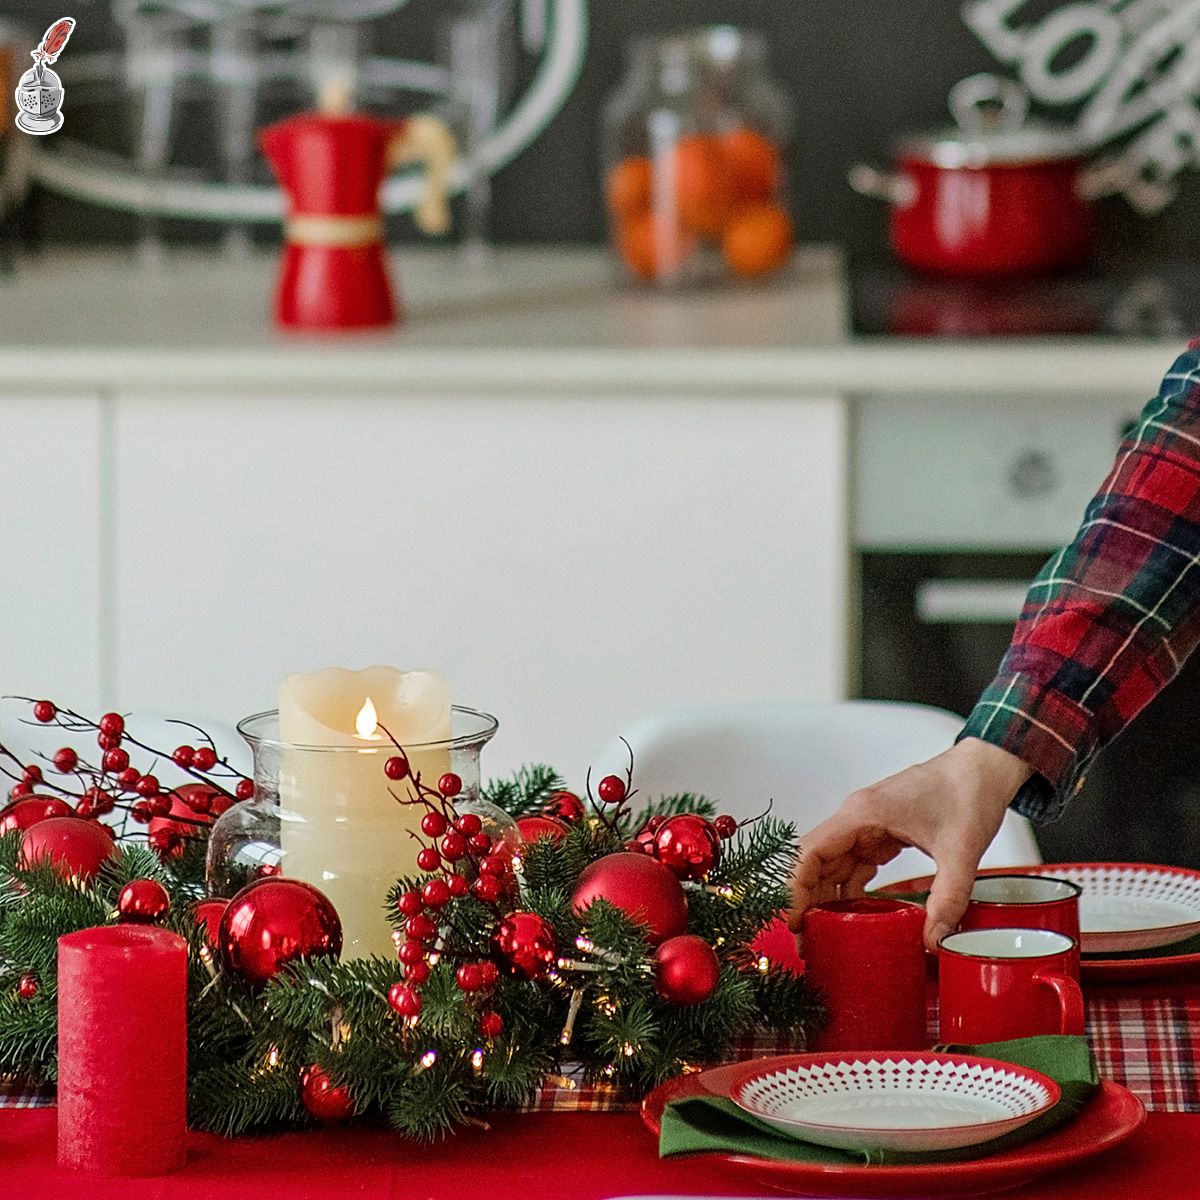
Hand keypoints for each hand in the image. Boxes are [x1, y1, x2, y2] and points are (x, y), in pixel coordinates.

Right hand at [789, 738, 1033, 950]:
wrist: (985, 768)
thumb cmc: (967, 791)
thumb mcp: (960, 851)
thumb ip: (948, 899)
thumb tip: (934, 940)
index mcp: (862, 815)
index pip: (809, 852)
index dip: (794, 888)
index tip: (795, 920)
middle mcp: (857, 818)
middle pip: (814, 861)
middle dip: (805, 900)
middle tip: (807, 941)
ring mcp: (867, 825)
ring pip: (831, 864)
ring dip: (824, 898)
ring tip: (823, 935)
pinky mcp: (881, 833)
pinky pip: (853, 864)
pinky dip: (848, 890)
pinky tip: (853, 916)